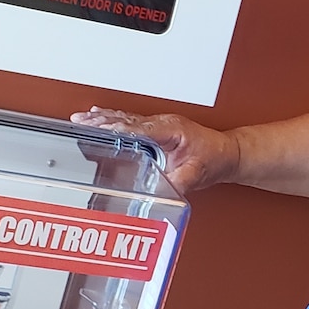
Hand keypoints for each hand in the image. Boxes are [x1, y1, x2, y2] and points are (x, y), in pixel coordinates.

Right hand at [72, 107, 238, 192]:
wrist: (228, 152)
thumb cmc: (216, 157)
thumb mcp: (198, 174)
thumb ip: (179, 182)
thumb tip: (160, 190)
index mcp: (171, 130)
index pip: (138, 129)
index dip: (117, 129)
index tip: (99, 130)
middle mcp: (164, 124)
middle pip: (127, 121)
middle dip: (102, 121)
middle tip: (80, 122)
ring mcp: (160, 125)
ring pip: (127, 119)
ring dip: (104, 118)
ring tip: (81, 119)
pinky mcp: (158, 129)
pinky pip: (131, 122)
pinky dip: (113, 120)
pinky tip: (99, 118)